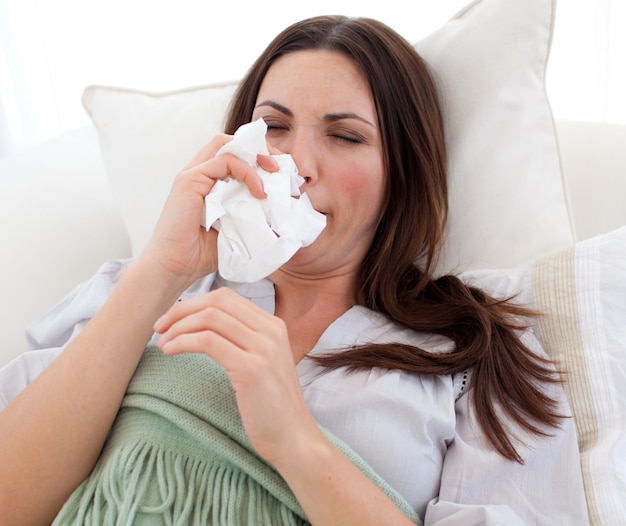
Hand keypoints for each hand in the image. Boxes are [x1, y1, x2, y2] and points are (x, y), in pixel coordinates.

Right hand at [139, 134, 277, 288]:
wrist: (175, 269)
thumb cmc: (202, 254)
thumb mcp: (238, 229)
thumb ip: (254, 215)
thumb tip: (285, 212)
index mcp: (209, 182)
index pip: (235, 153)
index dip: (260, 156)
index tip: (282, 173)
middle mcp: (200, 174)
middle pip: (231, 142)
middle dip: (261, 148)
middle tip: (281, 166)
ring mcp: (193, 175)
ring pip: (227, 146)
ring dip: (256, 157)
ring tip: (274, 174)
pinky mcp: (189, 181)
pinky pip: (224, 161)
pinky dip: (247, 172)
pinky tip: (259, 192)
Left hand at [154, 287, 318, 463]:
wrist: (294, 439)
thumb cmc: (272, 408)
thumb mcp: (263, 364)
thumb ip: (244, 343)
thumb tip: (206, 330)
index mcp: (274, 326)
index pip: (227, 297)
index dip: (194, 303)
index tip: (173, 319)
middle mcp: (271, 330)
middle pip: (217, 301)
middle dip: (182, 310)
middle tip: (159, 327)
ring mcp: (263, 348)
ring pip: (210, 318)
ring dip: (178, 327)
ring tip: (163, 343)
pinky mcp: (251, 368)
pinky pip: (208, 341)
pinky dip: (183, 342)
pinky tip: (170, 352)